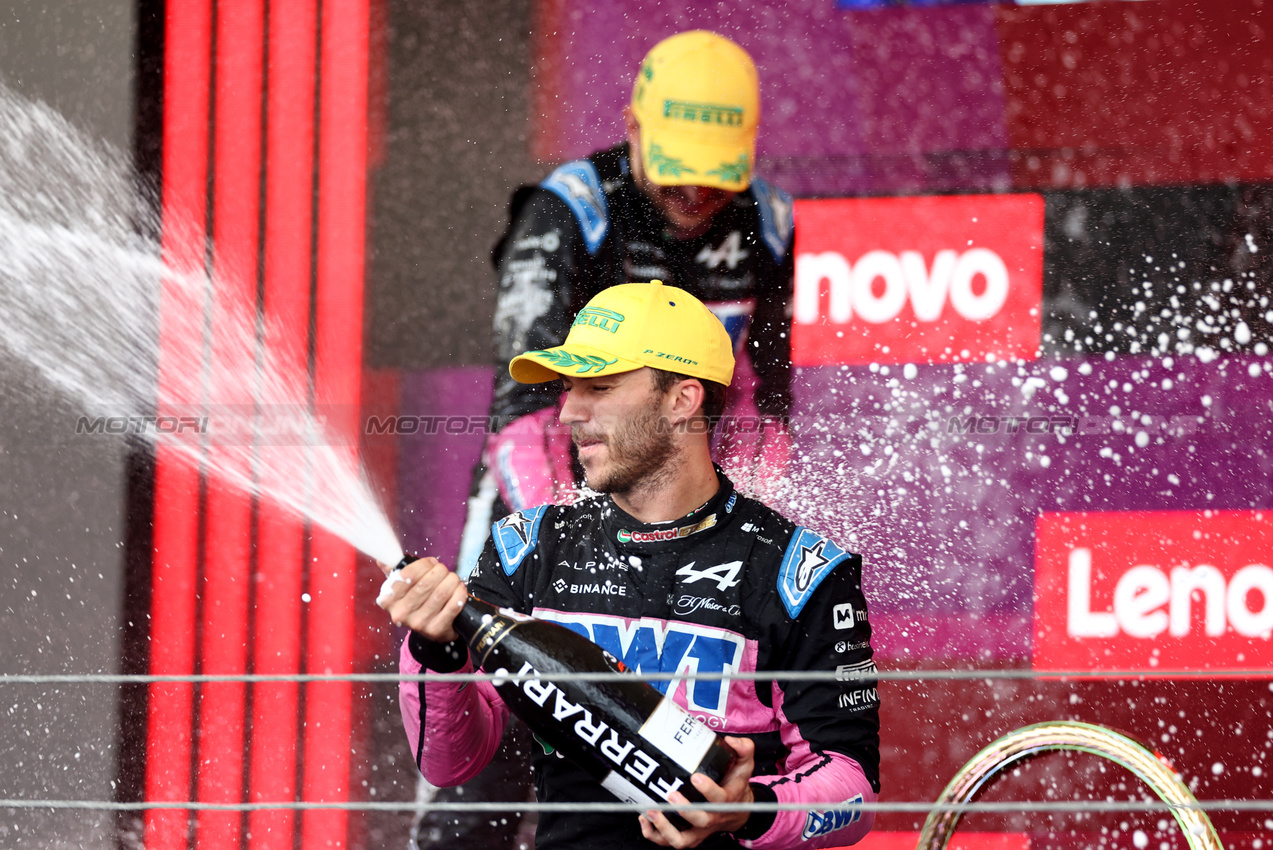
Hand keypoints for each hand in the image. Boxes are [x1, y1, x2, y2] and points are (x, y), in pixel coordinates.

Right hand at [376, 557, 468, 642]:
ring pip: (441, 593)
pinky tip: (459, 589)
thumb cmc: (417, 602)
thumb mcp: (402, 589)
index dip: (424, 565)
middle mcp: (401, 613)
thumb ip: (393, 572)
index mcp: (389, 600)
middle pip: (426, 584)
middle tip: (444, 571)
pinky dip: (459, 594)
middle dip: (440, 572)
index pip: (407, 575)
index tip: (432, 562)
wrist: (432, 628)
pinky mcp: (436, 630)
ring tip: (453, 579)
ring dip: (452, 581)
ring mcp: (419, 623)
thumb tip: (382, 559)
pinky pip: (453, 606)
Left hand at [638, 736, 755, 847]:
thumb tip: (730, 740)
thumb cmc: (735, 785)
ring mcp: (699, 831)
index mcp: (726, 801)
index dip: (708, 789)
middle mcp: (712, 818)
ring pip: (682, 839)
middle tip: (670, 793)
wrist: (737, 812)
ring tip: (652, 811)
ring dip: (665, 828)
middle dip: (684, 809)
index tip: (695, 776)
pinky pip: (670, 841)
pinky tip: (644, 819)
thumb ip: (743, 749)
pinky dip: (654, 834)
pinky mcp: (687, 836)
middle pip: (699, 820)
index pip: (719, 798)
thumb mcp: (744, 766)